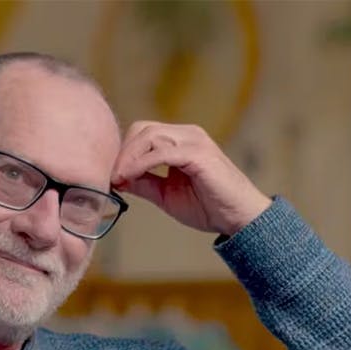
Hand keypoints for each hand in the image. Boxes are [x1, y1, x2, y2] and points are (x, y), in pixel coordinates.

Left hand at [111, 121, 271, 235]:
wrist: (239, 219)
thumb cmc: (207, 207)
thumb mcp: (165, 194)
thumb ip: (143, 183)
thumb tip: (117, 179)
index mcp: (180, 141)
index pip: (142, 134)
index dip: (123, 152)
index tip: (111, 176)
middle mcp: (187, 135)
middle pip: (142, 130)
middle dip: (122, 153)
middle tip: (112, 177)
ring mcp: (194, 142)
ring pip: (149, 136)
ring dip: (128, 158)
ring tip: (118, 179)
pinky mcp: (199, 154)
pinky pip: (161, 153)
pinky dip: (140, 164)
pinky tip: (129, 178)